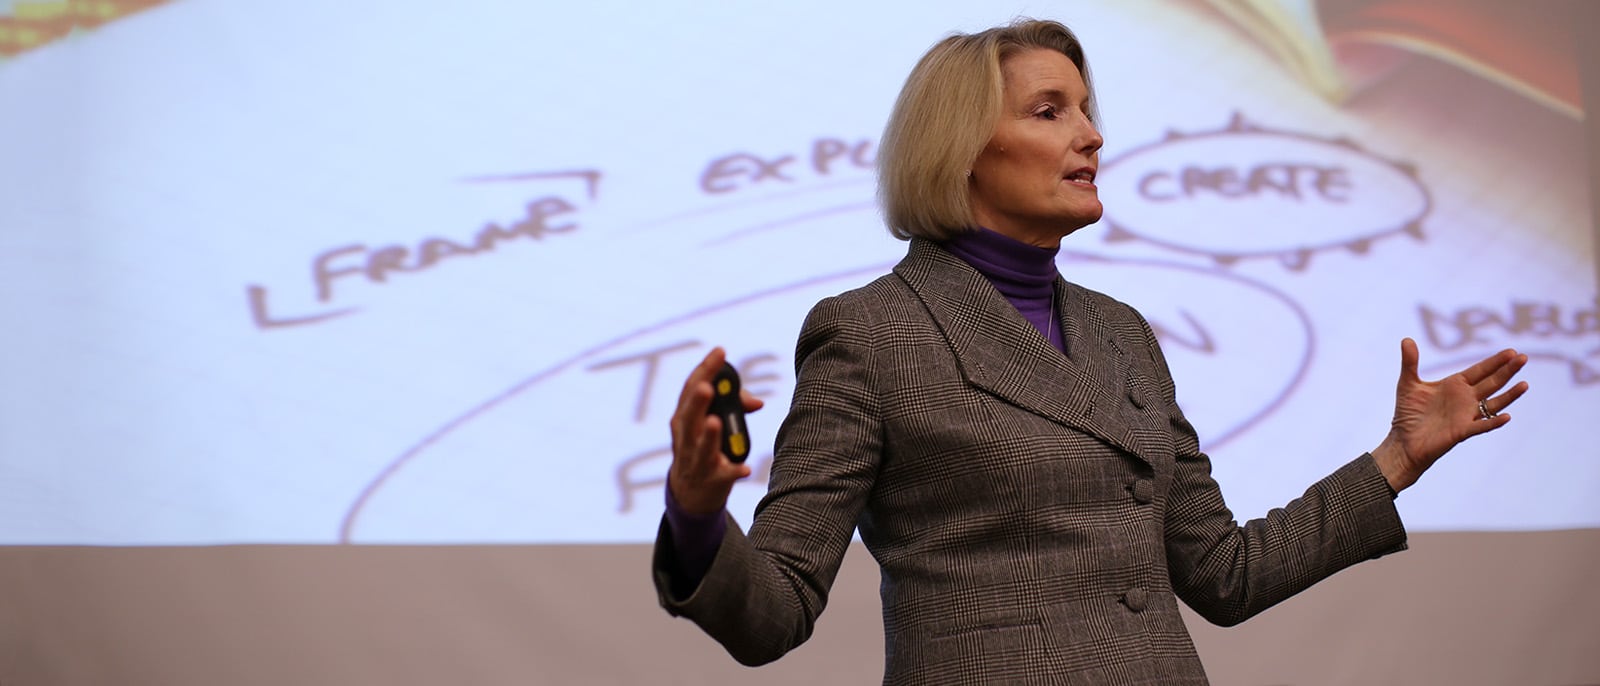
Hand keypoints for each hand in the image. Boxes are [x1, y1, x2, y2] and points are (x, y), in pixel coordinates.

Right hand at [668, 347, 764, 514]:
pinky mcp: (711, 481)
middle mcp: (685, 438)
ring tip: (715, 421)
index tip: (720, 351)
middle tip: (708, 386)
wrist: (690, 495)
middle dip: (697, 402)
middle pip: (688, 418)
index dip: (705, 369)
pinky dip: (733, 472)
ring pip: (700, 447)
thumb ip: (734, 407)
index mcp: (683, 419)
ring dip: (708, 435)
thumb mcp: (710, 425)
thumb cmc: (702, 449)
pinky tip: (744, 468)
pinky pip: (723, 476)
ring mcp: (695, 461)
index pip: (690, 389)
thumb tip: (758, 401)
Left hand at [1372, 338, 1528, 492]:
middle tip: (1523, 358)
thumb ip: (1409, 363)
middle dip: (1507, 371)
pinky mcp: (1461, 432)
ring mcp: (1466, 415)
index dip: (1495, 361)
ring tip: (1524, 384)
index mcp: (1455, 385)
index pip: (1480, 370)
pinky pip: (1481, 427)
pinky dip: (1493, 422)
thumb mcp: (1407, 384)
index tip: (1512, 351)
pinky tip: (1506, 417)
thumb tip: (1406, 339)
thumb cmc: (1407, 414)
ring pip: (1493, 403)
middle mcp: (1465, 399)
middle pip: (1492, 382)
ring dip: (1509, 395)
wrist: (1403, 442)